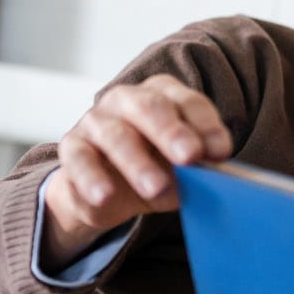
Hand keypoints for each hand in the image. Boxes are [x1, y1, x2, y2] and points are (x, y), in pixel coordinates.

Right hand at [41, 74, 231, 264]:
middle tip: (190, 157)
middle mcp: (127, 100)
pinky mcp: (73, 148)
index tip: (221, 152)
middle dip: (172, 132)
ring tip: (155, 188)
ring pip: (115, 136)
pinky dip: (92, 180)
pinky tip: (105, 197)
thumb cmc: (156, 167)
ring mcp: (96, 121)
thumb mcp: (182, 169)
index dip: (205, 124)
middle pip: (150, 108)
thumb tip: (213, 180)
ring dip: (137, 163)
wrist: (108, 191)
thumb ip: (198, 169)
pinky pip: (80, 162)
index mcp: (163, 95)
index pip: (187, 102)